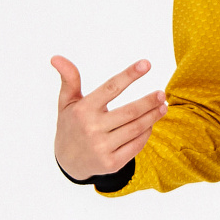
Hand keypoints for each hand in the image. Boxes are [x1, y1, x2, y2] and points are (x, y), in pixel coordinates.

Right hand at [51, 56, 166, 179]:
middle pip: (130, 111)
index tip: (146, 64)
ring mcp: (103, 147)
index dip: (129, 75)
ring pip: (136, 128)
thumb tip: (56, 57)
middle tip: (162, 93)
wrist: (68, 162)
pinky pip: (136, 145)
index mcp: (83, 110)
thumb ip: (69, 79)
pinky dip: (146, 133)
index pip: (111, 88)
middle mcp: (92, 128)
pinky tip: (151, 124)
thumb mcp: (66, 102)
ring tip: (163, 106)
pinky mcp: (112, 163)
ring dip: (152, 117)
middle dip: (149, 101)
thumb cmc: (71, 125)